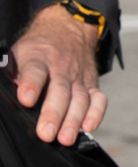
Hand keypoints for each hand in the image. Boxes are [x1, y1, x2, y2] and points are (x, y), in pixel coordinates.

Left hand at [9, 3, 106, 143]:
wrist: (67, 28)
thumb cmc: (37, 48)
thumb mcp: (18, 53)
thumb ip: (12, 74)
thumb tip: (4, 97)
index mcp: (38, 57)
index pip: (35, 70)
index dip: (31, 84)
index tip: (26, 99)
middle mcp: (61, 67)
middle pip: (60, 90)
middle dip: (54, 113)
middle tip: (46, 133)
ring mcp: (79, 76)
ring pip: (80, 98)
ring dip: (74, 120)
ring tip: (65, 139)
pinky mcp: (92, 83)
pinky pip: (98, 99)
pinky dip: (96, 113)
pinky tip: (89, 127)